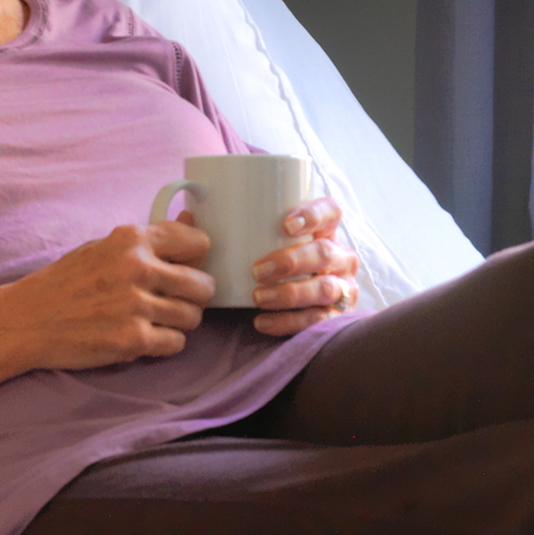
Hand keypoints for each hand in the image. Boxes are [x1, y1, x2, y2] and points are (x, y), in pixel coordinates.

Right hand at [0, 221, 214, 369]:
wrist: (26, 319)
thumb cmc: (66, 282)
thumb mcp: (104, 247)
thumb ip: (151, 239)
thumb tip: (193, 223)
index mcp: (131, 239)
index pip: (198, 243)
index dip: (195, 258)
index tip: (185, 266)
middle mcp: (137, 268)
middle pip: (203, 285)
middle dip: (193, 295)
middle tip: (172, 299)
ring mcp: (136, 306)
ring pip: (193, 316)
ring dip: (178, 321)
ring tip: (152, 318)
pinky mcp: (132, 340)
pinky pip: (177, 343)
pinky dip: (164, 343)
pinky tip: (141, 335)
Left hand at [248, 196, 360, 336]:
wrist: (289, 305)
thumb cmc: (273, 264)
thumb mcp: (264, 244)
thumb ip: (235, 229)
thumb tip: (190, 215)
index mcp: (326, 231)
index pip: (331, 212)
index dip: (313, 215)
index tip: (285, 224)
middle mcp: (341, 257)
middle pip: (324, 252)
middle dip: (291, 261)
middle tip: (257, 270)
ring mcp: (343, 288)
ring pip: (324, 288)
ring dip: (289, 293)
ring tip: (257, 298)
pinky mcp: (338, 316)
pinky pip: (318, 320)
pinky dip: (289, 322)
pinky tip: (262, 321)